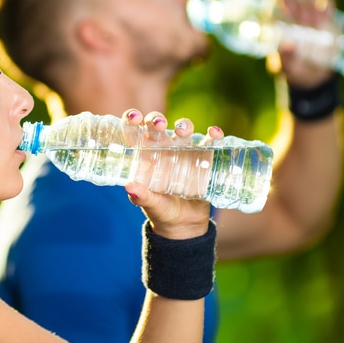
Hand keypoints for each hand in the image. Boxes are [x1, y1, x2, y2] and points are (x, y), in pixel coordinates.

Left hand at [121, 109, 215, 239]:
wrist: (185, 225)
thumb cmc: (161, 211)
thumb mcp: (151, 204)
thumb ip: (140, 196)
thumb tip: (129, 186)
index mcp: (145, 156)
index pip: (136, 133)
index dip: (132, 120)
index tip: (133, 117)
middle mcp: (163, 149)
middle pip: (159, 126)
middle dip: (157, 120)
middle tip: (159, 124)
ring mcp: (184, 151)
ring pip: (183, 130)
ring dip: (184, 125)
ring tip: (183, 131)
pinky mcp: (204, 158)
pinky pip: (209, 142)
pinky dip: (213, 135)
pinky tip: (214, 133)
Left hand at [264, 0, 337, 88]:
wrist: (313, 74)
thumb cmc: (292, 68)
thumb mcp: (285, 67)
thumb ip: (285, 57)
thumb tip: (289, 45)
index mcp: (276, 20)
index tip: (284, 7)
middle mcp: (291, 12)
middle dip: (296, 1)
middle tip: (301, 19)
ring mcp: (309, 12)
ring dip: (311, 3)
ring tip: (312, 22)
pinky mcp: (326, 16)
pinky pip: (327, 1)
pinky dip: (326, 6)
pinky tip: (325, 19)